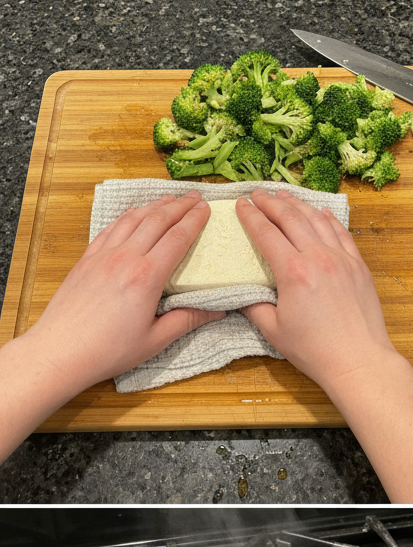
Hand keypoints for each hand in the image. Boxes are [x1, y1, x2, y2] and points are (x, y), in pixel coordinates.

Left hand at [25, 191, 224, 390]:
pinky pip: (111, 228)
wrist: (62, 350)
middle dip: (178, 206)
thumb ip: (187, 320)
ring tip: (170, 198)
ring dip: (154, 205)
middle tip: (195, 196)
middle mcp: (125, 259)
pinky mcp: (87, 259)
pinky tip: (135, 212)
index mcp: (146, 277)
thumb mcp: (156, 340)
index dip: (194, 221)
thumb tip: (216, 311)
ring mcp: (103, 255)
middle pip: (156, 221)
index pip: (177, 239)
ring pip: (133, 219)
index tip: (206, 209)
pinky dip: (127, 215)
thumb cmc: (109, 349)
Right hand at [235, 188, 398, 386]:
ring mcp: (342, 260)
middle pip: (291, 218)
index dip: (250, 216)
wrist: (359, 361)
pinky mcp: (359, 267)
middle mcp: (318, 258)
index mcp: (293, 272)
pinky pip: (342, 234)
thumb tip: (244, 292)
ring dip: (298, 205)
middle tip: (258, 194)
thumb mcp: (274, 331)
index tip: (241, 205)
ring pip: (317, 220)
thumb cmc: (316, 351)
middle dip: (271, 202)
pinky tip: (320, 212)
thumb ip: (255, 306)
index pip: (266, 233)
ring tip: (284, 197)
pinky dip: (329, 219)